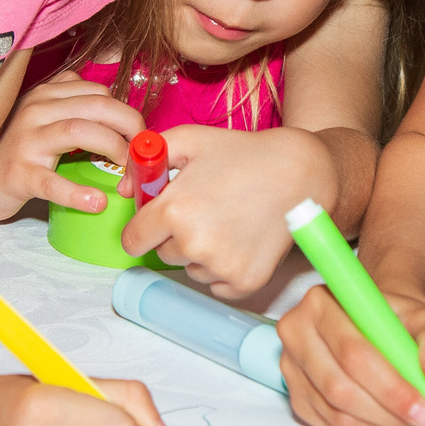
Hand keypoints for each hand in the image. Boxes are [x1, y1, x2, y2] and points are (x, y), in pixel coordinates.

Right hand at [0, 70, 140, 219]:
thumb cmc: (14, 153)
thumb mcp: (39, 119)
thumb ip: (70, 105)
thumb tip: (114, 108)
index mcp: (46, 94)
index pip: (98, 92)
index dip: (127, 113)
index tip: (139, 137)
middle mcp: (35, 109)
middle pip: (97, 105)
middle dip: (130, 126)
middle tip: (142, 153)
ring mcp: (25, 140)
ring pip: (80, 131)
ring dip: (113, 149)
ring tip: (126, 173)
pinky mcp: (18, 174)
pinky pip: (52, 182)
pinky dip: (78, 193)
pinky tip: (96, 202)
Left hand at [118, 124, 330, 298]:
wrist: (301, 173)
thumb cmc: (244, 154)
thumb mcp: (191, 140)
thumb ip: (147, 159)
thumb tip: (124, 189)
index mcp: (173, 211)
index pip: (133, 240)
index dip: (143, 227)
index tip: (158, 219)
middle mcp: (193, 244)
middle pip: (163, 254)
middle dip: (175, 235)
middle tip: (206, 209)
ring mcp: (220, 266)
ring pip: (191, 269)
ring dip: (200, 253)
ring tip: (229, 221)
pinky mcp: (244, 282)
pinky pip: (216, 285)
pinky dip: (224, 269)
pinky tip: (242, 240)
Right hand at [277, 281, 424, 425]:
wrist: (375, 323)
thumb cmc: (395, 320)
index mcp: (321, 302)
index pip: (354, 353)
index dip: (390, 387)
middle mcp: (296, 331)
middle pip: (340, 386)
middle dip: (387, 410)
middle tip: (422, 418)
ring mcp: (291, 366)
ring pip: (336, 411)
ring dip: (379, 424)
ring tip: (408, 417)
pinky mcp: (295, 395)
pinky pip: (329, 425)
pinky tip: (385, 419)